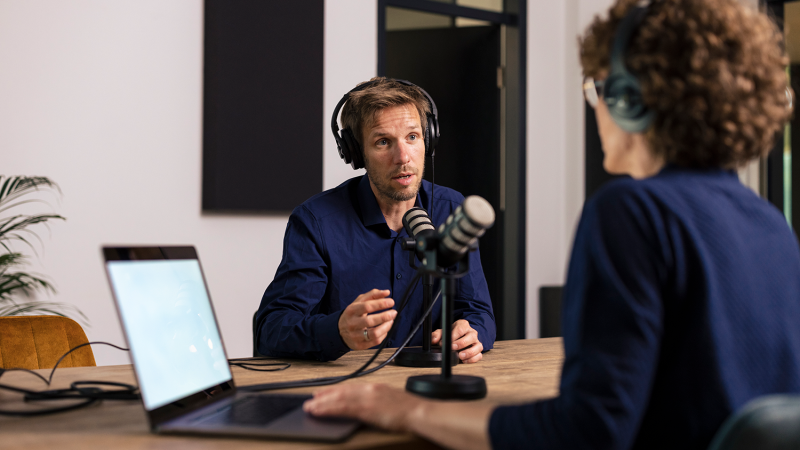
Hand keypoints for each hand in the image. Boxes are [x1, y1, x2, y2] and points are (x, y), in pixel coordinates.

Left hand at [304, 383, 424, 431]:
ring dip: (322, 403)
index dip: (335, 391)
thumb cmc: (411, 410)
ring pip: (338, 399)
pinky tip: (319, 411)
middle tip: (311, 400)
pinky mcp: (366, 408)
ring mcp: (367, 398)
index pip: (351, 388)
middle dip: (325, 396)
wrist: (419, 413)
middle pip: (342, 391)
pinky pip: (342, 408)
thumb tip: (370, 407)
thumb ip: (379, 401)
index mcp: (376, 387)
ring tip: (310, 407)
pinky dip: (328, 409)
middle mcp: (369, 389)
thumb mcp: (393, 401)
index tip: (324, 393)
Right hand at [338, 289, 395, 349]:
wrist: (339, 330)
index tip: (391, 302)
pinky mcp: (359, 345)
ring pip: (374, 334)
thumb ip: (373, 295)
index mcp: (351, 310)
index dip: (381, 304)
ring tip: (391, 321)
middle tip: (394, 312)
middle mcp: (352, 324)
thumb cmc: (353, 314)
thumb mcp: (359, 301)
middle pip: (370, 321)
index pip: (367, 306)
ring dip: (386, 327)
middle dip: (385, 316)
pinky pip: (375, 341)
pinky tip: (385, 329)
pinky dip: (383, 335)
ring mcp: (355, 336)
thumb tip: (386, 292)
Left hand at [431, 319, 482, 362]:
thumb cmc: (452, 334)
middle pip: (471, 337)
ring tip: (460, 356)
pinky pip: (479, 355)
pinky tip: (464, 360)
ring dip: (469, 352)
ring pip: (478, 346)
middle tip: (452, 348)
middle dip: (461, 343)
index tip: (445, 342)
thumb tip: (434, 340)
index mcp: (463, 325)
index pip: (460, 329)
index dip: (453, 336)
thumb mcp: (443, 332)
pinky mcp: (478, 351)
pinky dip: (473, 359)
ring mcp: (476, 342)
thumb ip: (437, 335)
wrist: (460, 336)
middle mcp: (472, 333)